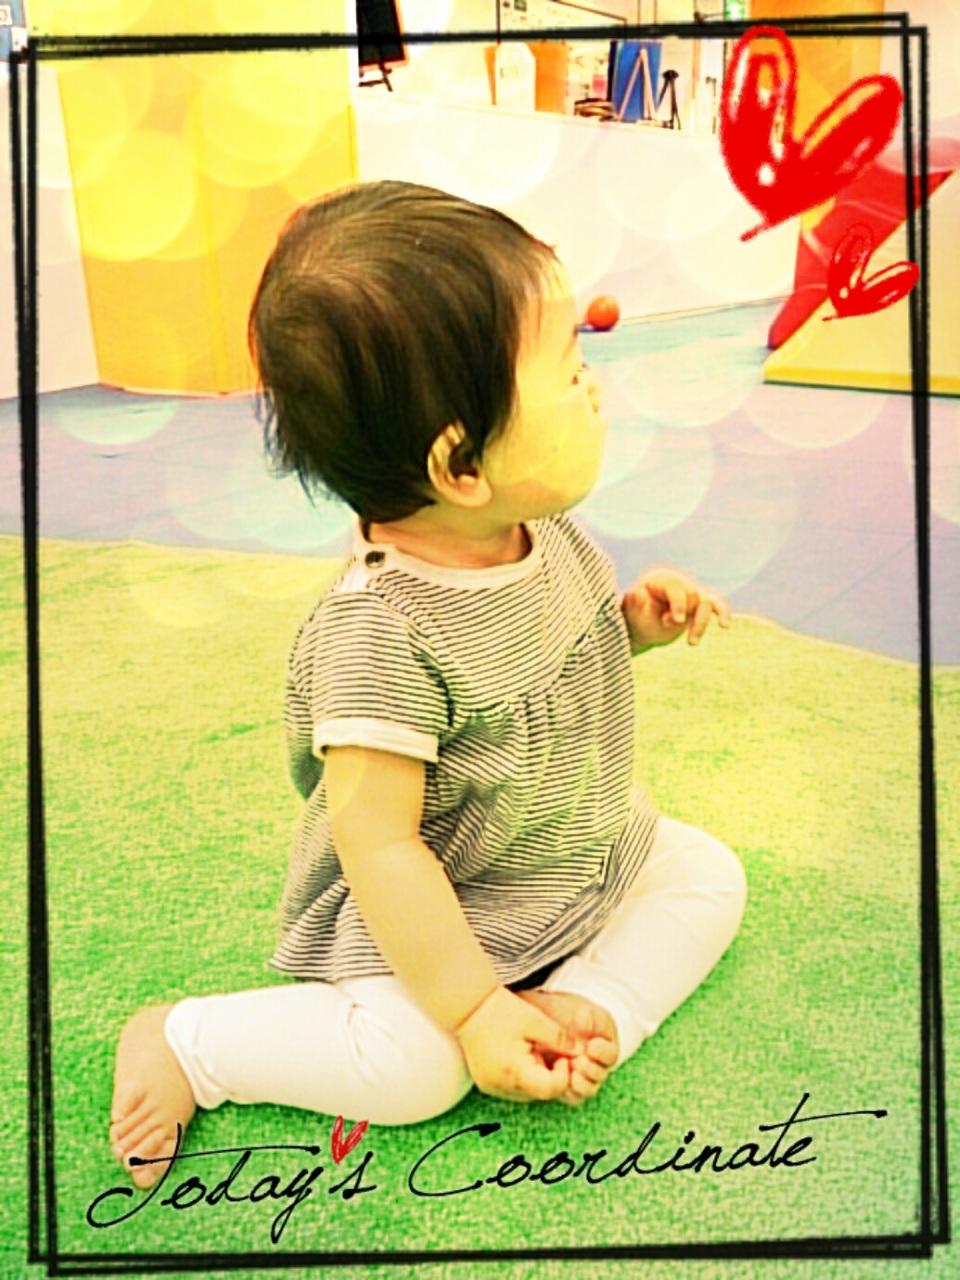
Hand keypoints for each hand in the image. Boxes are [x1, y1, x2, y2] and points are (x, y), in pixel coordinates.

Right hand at [453, 986, 582, 1102]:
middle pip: (539, 1093)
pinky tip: (521, 1055)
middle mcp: (501, 1086)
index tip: (562, 1055)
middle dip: (551, 1076)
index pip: (550, 1089)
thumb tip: (581, 1051)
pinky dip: (523, 1076)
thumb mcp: (535, 1020)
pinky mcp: (486, 1083)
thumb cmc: (500, 1010)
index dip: (562, 1074)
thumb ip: (561, 1038)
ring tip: (534, 1051)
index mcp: (514, 1071)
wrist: (467, 1007)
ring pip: (527, 1092)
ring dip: (537, 1076)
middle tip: (552, 1052)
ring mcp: (492, 1087)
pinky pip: (513, 1087)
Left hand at [622, 568, 730, 652]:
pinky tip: (725, 625)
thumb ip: (637, 603)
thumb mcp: (632, 610)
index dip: (678, 604)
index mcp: (662, 579)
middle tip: (665, 624)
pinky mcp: (701, 606)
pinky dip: (723, 613)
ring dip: (700, 624)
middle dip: (682, 614)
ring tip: (691, 643)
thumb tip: (639, 595)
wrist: (642, 624)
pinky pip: (718, 606)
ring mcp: (693, 594)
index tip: (676, 621)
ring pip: (707, 604)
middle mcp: (680, 584)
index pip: (676, 588)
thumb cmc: (637, 614)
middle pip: (692, 596)